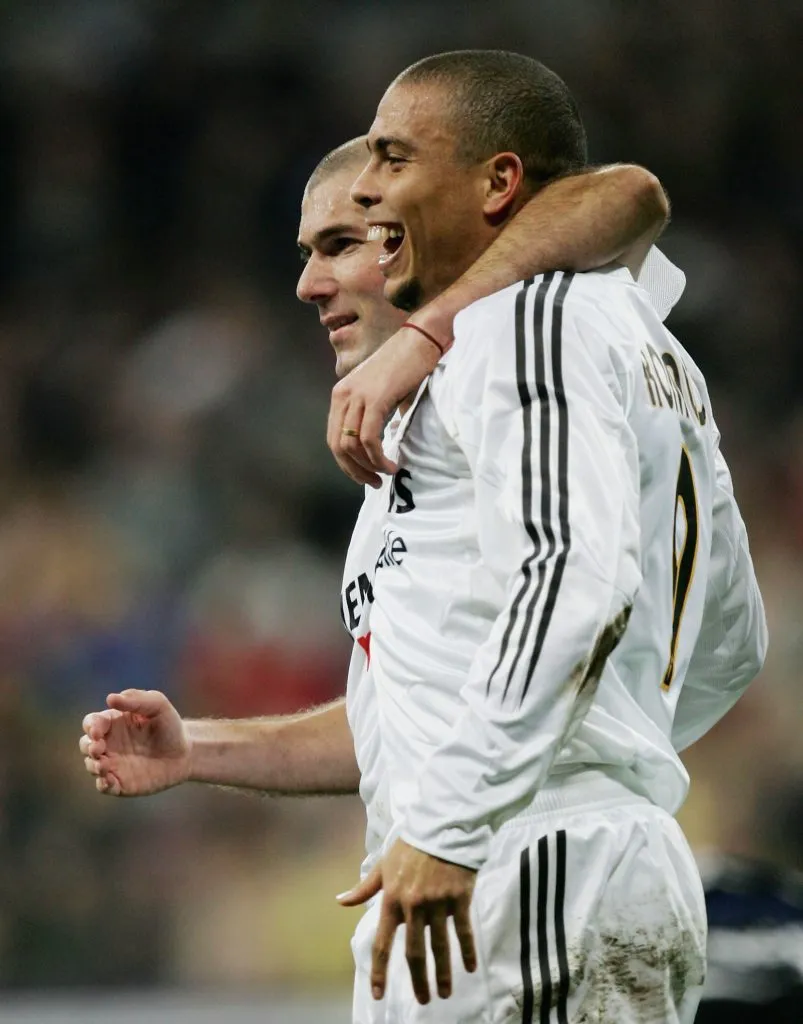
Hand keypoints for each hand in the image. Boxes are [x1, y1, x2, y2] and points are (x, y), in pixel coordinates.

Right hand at [79, 689, 190, 796]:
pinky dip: (102, 784)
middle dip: (87, 746)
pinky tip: (108, 781)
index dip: (90, 726)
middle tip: (98, 748)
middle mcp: (109, 744)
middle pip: (85, 744)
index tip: (97, 731)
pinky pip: (103, 786)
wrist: (186, 753)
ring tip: (103, 765)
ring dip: (93, 765)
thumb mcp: (158, 705)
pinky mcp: (121, 783)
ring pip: (91, 765)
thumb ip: (136, 699)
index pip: (92, 723)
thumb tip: (110, 698)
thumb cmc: (170, 725)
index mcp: (113, 723)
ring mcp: (113, 764)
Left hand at [327, 317, 448, 487]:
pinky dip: (378, 457)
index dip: (346, 463)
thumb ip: (374, 415)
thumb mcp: (383, 393)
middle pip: (337, 445)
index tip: (364, 474)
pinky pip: (369, 438)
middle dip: (354, 470)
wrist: (421, 339)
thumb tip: (380, 445)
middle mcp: (343, 395)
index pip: (333, 438)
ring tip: (385, 474)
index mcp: (341, 394)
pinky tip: (391, 463)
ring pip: (351, 445)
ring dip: (368, 466)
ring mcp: (357, 396)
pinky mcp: (375, 399)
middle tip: (373, 483)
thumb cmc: (407, 365)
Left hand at [338, 838, 477, 1003]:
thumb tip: (340, 901)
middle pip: (414, 951)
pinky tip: (470, 968)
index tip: (378, 994)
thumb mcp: (384, 864)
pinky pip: (463, 930)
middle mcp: (413, 905)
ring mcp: (437, 903)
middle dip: (418, 980)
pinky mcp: (458, 897)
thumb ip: (365, 888)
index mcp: (392, 899)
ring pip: (440, 946)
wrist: (441, 826)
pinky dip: (467, 950)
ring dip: (443, 973)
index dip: (380, 970)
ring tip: (445, 992)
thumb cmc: (411, 846)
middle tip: (424, 1000)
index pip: (383, 942)